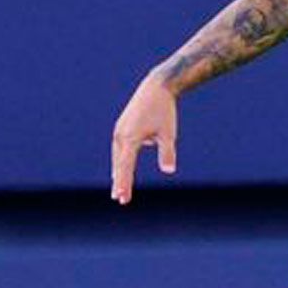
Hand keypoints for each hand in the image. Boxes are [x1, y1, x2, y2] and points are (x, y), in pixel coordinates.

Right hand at [110, 76, 178, 203]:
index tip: (123, 197)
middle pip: (119, 164)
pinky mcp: (122, 128)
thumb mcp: (169, 133)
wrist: (156, 88)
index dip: (125, 183)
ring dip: (118, 173)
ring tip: (119, 190)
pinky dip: (120, 161)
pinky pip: (120, 149)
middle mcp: (120, 136)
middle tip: (120, 199)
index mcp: (130, 138)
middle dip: (120, 182)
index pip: (126, 166)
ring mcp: (119, 131)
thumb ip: (167, 152)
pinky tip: (122, 170)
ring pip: (118, 157)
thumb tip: (169, 171)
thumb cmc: (164, 111)